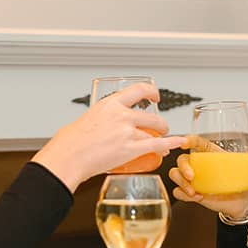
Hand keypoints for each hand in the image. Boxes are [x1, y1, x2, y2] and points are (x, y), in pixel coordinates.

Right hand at [32, 82, 184, 190]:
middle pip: (152, 115)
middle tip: (160, 127)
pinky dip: (172, 143)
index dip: (151, 92)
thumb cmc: (71, 142)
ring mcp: (127, 132)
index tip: (155, 96)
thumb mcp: (88, 118)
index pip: (138, 90)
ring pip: (156, 130)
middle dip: (160, 122)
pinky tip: (179, 143)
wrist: (68, 157)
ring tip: (164, 139)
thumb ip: (102, 118)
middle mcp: (121, 115)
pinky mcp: (131, 149)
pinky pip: (158, 144)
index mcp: (110, 104)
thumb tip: (105, 124)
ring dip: (164, 134)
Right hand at [169, 140, 247, 219]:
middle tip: (192, 176)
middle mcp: (201, 165)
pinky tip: (196, 197)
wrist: (244, 203)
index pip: (197, 143)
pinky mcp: (192, 193)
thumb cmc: (245, 182)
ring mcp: (195, 179)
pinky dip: (182, 194)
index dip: (189, 140)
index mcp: (212, 155)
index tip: (185, 142)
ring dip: (181, 182)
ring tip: (193, 191)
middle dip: (182, 166)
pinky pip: (178, 191)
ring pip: (175, 174)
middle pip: (182, 159)